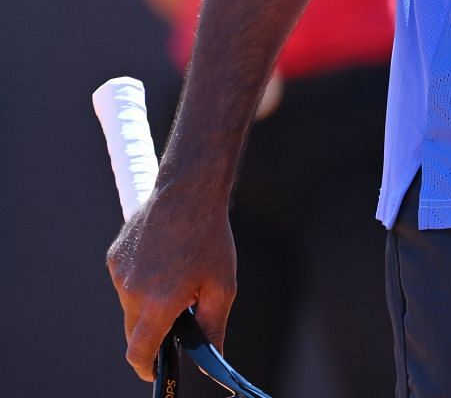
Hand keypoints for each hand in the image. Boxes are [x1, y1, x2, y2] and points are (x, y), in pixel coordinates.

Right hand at [105, 179, 237, 381]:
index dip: (145, 367)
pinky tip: (163, 259)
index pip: (139, 351)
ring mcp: (120, 274)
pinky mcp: (114, 257)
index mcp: (158, 303)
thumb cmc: (210, 239)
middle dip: (153, 333)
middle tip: (177, 318)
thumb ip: (213, 327)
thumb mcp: (222, 287)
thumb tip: (213, 359)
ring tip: (177, 276)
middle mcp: (132, 291)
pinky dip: (141, 280)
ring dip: (148, 302)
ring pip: (131, 304)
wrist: (187, 193)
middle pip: (135, 330)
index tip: (153, 371)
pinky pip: (126, 281)